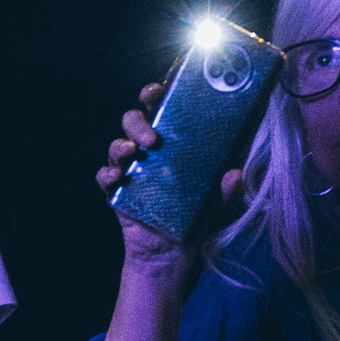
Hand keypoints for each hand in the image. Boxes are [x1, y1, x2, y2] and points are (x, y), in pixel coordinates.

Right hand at [95, 78, 241, 275]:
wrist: (171, 254)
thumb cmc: (196, 216)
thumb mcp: (219, 201)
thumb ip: (229, 188)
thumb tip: (235, 175)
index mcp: (174, 141)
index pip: (163, 107)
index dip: (158, 91)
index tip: (162, 86)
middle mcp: (149, 149)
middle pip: (135, 119)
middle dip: (139, 119)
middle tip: (152, 133)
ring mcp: (131, 169)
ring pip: (117, 143)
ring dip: (122, 143)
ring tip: (135, 152)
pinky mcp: (117, 191)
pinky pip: (104, 175)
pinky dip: (107, 173)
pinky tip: (117, 177)